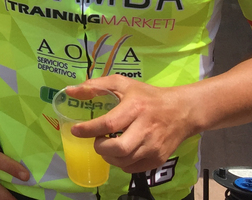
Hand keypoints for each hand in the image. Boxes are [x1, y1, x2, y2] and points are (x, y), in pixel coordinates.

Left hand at [66, 76, 195, 173]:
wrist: (181, 111)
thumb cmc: (147, 96)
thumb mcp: (122, 83)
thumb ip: (95, 86)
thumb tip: (70, 91)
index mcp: (135, 107)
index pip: (109, 123)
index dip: (89, 129)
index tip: (76, 131)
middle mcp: (145, 128)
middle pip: (118, 149)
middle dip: (100, 148)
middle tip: (97, 141)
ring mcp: (153, 146)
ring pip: (124, 162)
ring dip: (109, 156)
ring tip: (107, 146)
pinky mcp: (158, 158)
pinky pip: (133, 168)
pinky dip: (121, 163)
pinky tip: (120, 152)